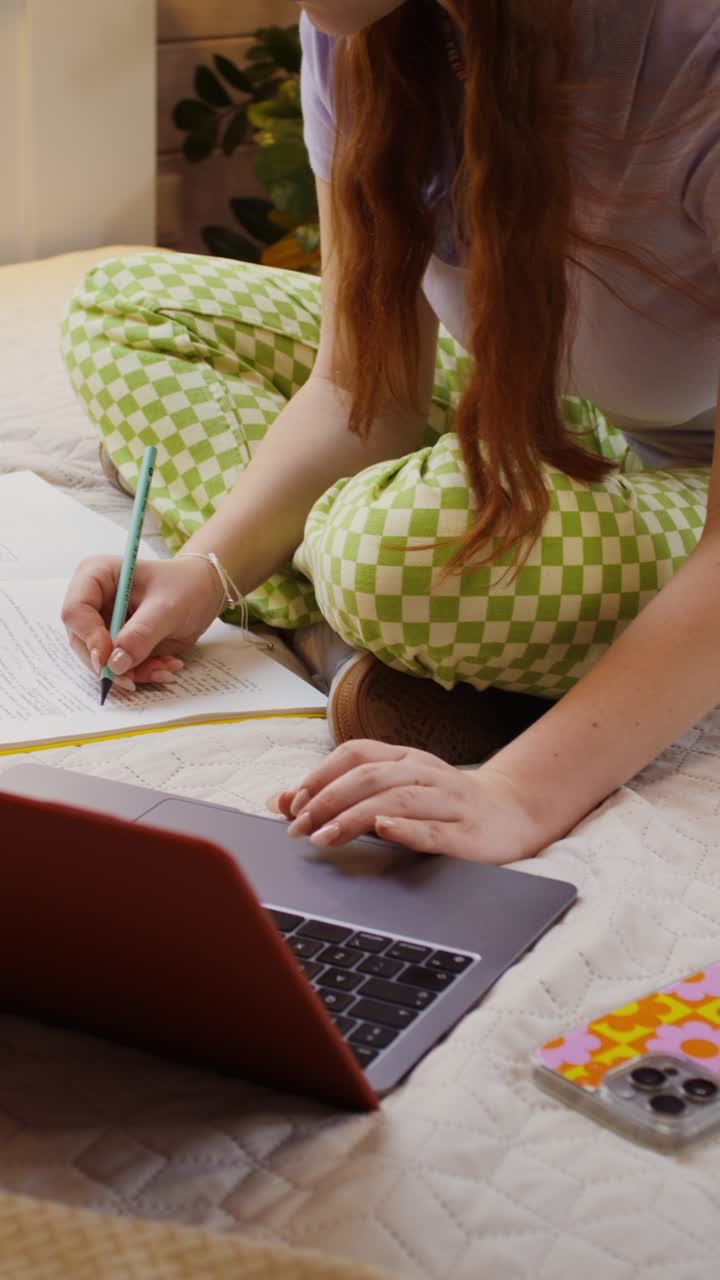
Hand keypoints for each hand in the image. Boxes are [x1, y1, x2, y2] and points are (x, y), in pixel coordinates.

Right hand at [62, 555, 221, 686]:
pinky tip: (166, 667)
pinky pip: (120, 666)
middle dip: (110, 664)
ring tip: (165, 669)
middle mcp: (93, 600)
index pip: (75, 611)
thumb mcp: (167, 608)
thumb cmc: (185, 586)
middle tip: (134, 680)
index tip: (109, 659)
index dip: (89, 637)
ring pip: (101, 660)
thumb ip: (141, 634)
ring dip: (131, 672)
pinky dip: (142, 673)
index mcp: (96, 576)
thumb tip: (115, 664)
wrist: (204, 592)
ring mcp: (103, 623)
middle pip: (82, 641)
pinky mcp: (116, 642)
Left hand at [273, 740, 547, 863]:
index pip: (356, 754)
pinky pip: (435, 828)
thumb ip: (342, 794)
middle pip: (371, 776)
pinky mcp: (468, 832)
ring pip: (397, 800)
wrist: (514, 814)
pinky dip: (407, 828)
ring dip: (355, 817)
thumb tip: (280, 802)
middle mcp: (426, 772)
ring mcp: (449, 800)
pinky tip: (385, 831)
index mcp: (406, 759)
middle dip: (328, 800)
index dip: (321, 774)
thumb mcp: (394, 792)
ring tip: (324, 836)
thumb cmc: (443, 805)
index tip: (291, 802)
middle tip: (298, 827)